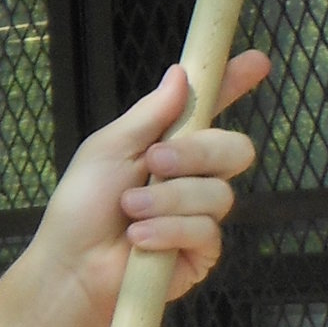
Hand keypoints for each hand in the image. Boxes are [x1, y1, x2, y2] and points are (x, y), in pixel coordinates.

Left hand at [29, 54, 265, 320]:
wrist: (72, 264)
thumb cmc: (82, 205)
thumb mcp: (108, 150)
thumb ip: (148, 114)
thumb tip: (180, 73)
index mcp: (169, 145)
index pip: (210, 110)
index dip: (233, 85)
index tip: (256, 62)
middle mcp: (192, 177)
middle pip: (234, 149)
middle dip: (196, 153)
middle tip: (155, 161)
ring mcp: (201, 215)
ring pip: (218, 194)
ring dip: (167, 200)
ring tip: (129, 210)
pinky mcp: (202, 252)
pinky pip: (206, 231)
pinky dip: (168, 230)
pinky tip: (139, 238)